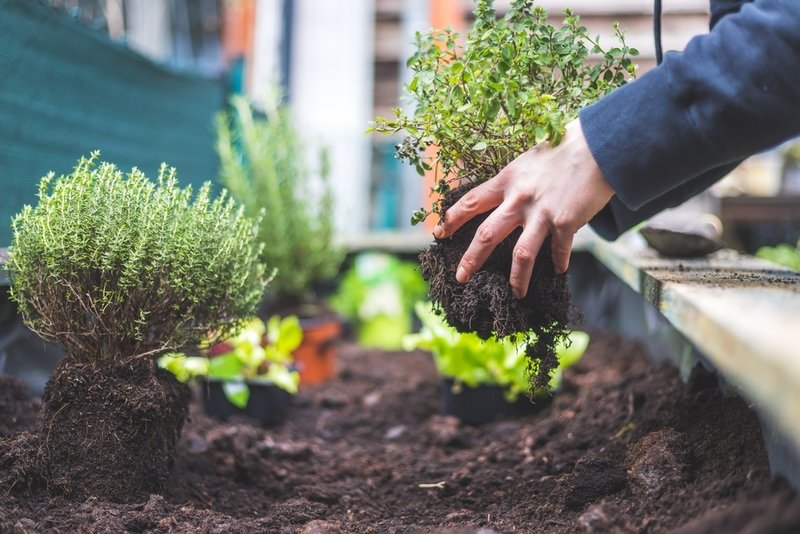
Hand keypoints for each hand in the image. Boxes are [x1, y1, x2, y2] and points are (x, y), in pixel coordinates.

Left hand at [432, 118, 613, 298]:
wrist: (599, 145)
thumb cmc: (564, 147)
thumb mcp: (528, 159)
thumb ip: (514, 181)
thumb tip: (505, 198)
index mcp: (506, 180)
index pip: (470, 202)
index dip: (452, 219)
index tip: (439, 234)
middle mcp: (519, 199)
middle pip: (486, 235)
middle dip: (470, 259)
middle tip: (461, 277)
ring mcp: (541, 213)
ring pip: (521, 254)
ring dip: (516, 278)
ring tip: (515, 293)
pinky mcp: (566, 222)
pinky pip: (558, 251)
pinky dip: (558, 262)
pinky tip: (559, 270)